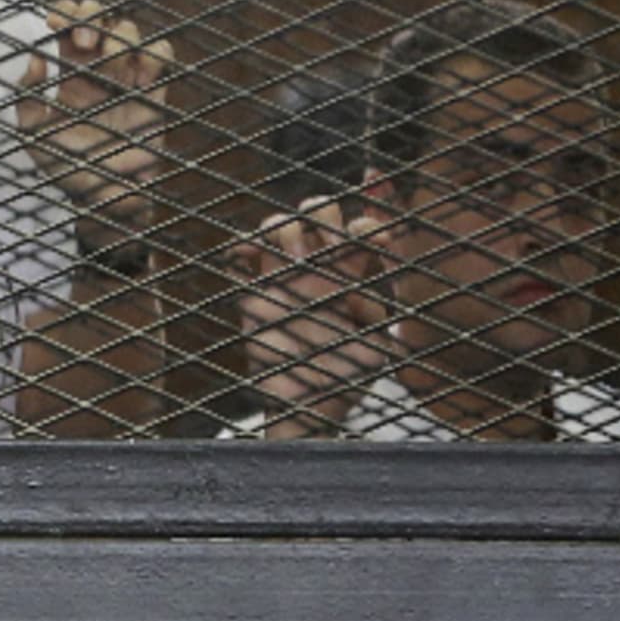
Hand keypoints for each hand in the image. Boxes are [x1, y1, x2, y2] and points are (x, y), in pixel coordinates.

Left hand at [15, 0, 173, 218]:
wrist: (106, 198)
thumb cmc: (68, 167)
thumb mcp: (34, 137)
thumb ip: (27, 99)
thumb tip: (37, 58)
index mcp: (68, 72)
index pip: (66, 25)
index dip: (63, 13)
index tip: (53, 24)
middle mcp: (98, 68)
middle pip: (99, 18)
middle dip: (91, 16)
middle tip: (82, 40)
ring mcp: (127, 76)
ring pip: (129, 30)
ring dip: (120, 36)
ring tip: (110, 61)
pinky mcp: (154, 90)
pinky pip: (161, 53)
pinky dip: (153, 54)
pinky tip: (139, 78)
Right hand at [237, 195, 395, 433]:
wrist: (307, 408)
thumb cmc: (347, 378)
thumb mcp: (377, 351)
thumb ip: (375, 318)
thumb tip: (357, 290)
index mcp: (354, 277)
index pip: (363, 230)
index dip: (369, 223)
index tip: (374, 239)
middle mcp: (321, 270)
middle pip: (321, 212)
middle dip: (323, 213)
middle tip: (325, 243)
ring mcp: (287, 278)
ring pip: (281, 225)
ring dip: (284, 227)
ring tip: (292, 255)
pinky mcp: (256, 294)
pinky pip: (242, 256)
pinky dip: (242, 246)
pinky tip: (249, 255)